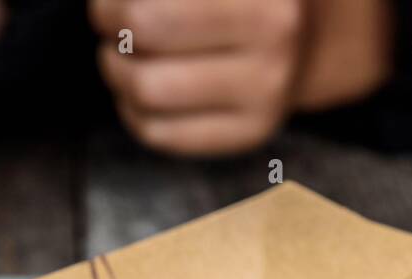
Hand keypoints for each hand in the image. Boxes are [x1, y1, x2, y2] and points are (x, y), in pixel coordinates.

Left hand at [89, 0, 303, 156]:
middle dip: (111, 25)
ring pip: (146, 91)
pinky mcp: (249, 133)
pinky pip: (160, 133)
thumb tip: (107, 9)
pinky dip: (131, 109)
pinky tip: (138, 91)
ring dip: (115, 70)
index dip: (111, 5)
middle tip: (110, 22)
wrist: (304, 41)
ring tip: (121, 56)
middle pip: (144, 32)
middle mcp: (273, 44)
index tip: (108, 3)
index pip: (148, 11)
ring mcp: (266, 97)